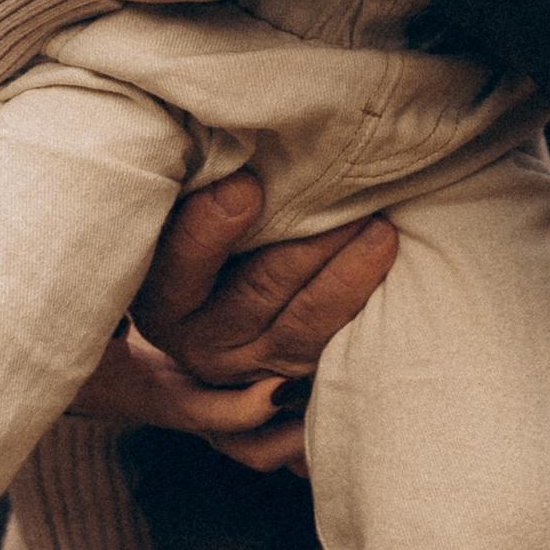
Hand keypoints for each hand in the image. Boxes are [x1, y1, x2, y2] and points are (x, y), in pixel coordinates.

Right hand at [69, 173, 398, 474]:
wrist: (199, 335)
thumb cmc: (194, 246)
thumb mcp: (174, 225)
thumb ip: (191, 196)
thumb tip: (231, 159)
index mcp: (160, 297)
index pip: (179, 264)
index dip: (210, 228)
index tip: (247, 187)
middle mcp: (198, 344)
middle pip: (258, 294)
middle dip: (310, 247)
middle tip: (353, 203)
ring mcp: (247, 375)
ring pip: (301, 334)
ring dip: (347, 284)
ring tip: (381, 234)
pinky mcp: (290, 389)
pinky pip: (325, 371)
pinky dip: (355, 335)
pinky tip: (388, 297)